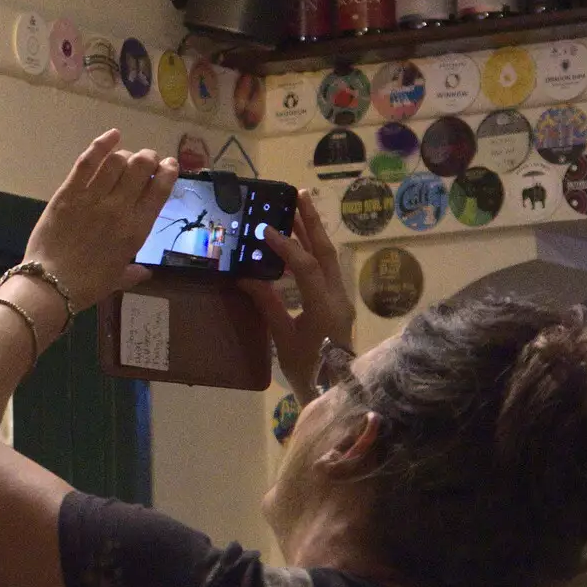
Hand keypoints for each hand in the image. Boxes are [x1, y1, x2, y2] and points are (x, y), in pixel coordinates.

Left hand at [22, 130, 178, 312]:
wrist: (51, 285)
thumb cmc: (87, 286)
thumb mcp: (117, 279)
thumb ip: (133, 273)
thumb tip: (145, 272)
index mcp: (136, 230)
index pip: (160, 189)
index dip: (168, 171)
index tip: (169, 165)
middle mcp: (119, 208)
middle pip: (141, 167)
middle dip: (148, 158)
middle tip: (146, 160)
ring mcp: (93, 198)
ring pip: (117, 161)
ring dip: (126, 153)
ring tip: (126, 156)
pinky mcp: (68, 192)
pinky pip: (88, 161)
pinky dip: (102, 144)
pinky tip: (112, 136)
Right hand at [237, 190, 354, 398]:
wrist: (336, 390)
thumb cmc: (308, 368)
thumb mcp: (282, 337)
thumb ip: (267, 303)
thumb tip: (245, 276)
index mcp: (324, 305)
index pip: (305, 265)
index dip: (285, 245)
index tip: (264, 229)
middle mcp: (337, 296)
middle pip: (325, 251)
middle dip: (311, 222)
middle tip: (298, 196)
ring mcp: (340, 298)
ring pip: (328, 258)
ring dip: (313, 234)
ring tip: (297, 212)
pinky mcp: (338, 303)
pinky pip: (326, 269)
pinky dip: (312, 252)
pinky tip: (299, 246)